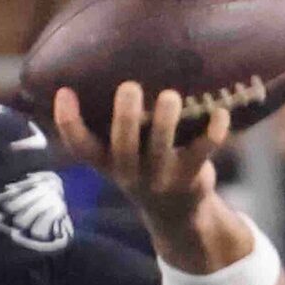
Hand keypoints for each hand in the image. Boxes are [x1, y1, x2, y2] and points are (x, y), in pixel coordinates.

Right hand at [51, 80, 229, 237]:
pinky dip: (213, 132)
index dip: (69, 122)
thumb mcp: (121, 156)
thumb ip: (112, 126)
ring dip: (166, 121)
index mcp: (108, 163)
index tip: (65, 92)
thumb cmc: (144, 168)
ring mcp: (162, 178)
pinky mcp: (191, 178)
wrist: (177, 215)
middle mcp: (130, 173)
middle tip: (130, 87)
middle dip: (126, 117)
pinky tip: (219, 112)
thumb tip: (105, 69)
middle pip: (123, 147)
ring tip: (170, 96)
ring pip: (161, 148)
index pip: (81, 147)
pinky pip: (202, 152)